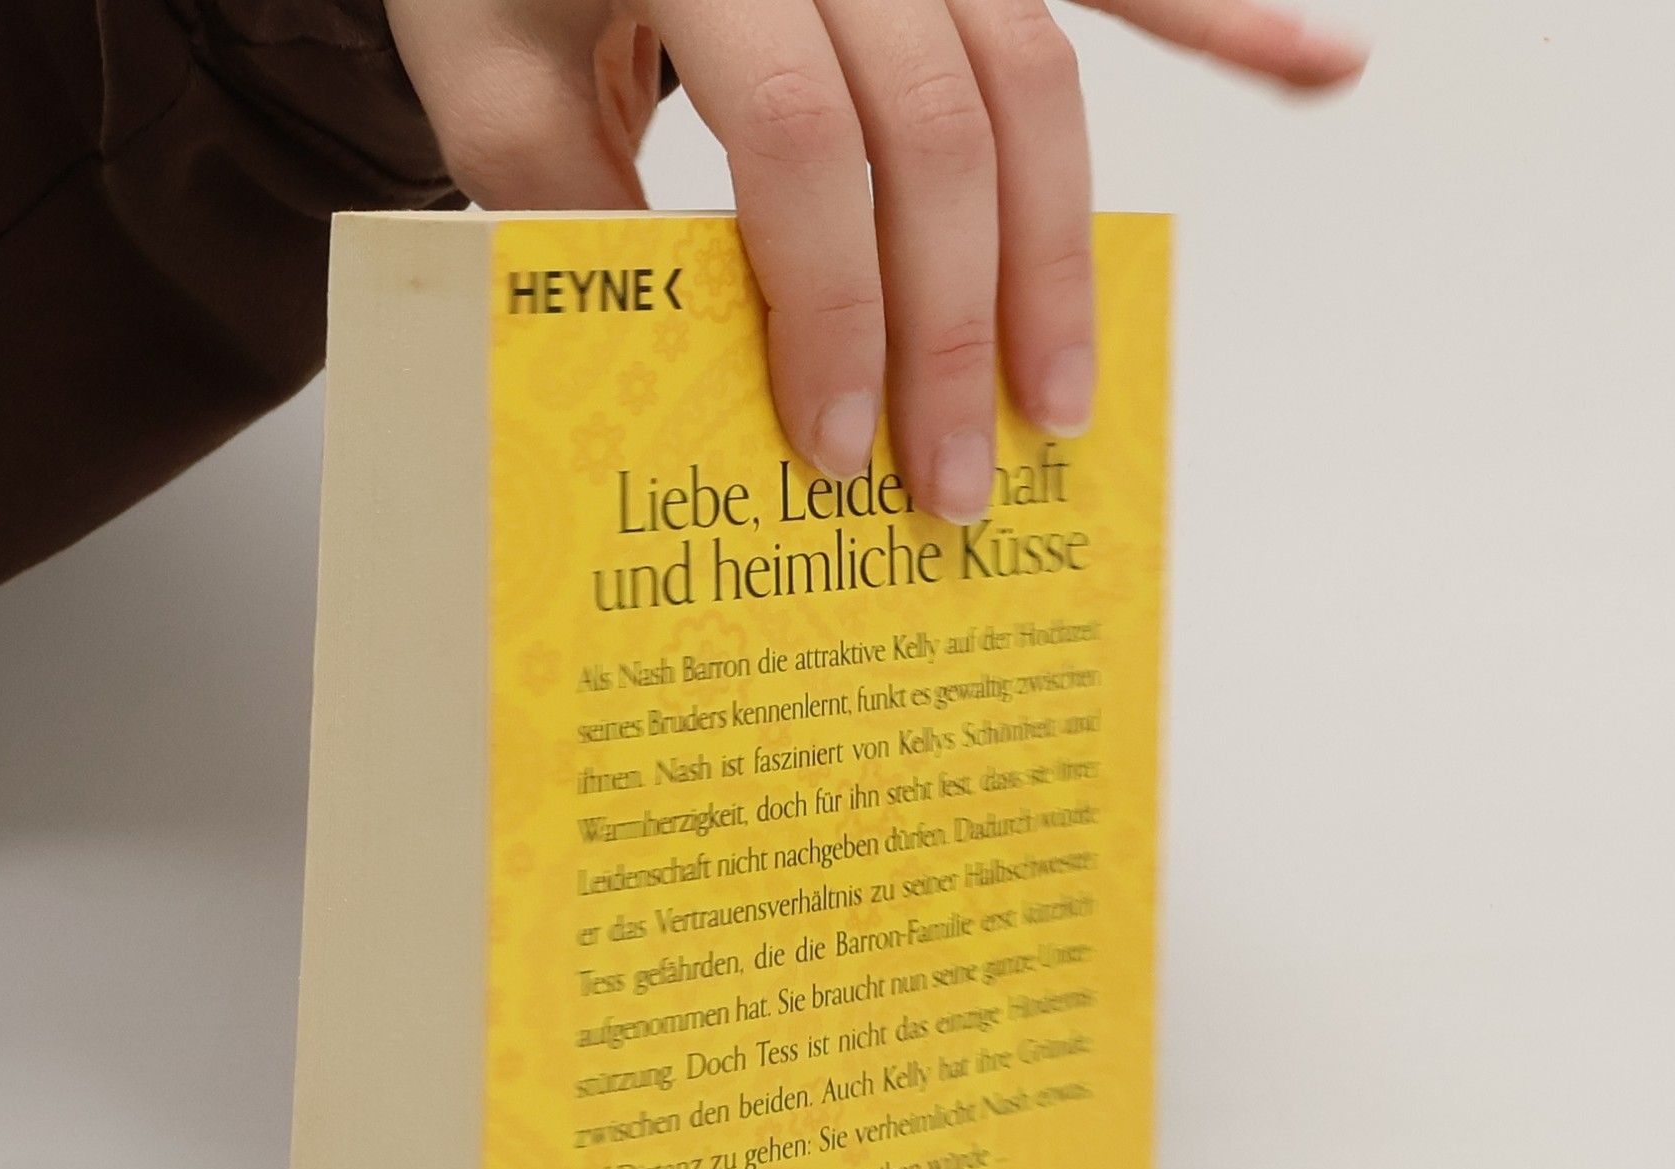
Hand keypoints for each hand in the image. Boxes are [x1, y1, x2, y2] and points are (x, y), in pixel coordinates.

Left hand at [384, 0, 1365, 522]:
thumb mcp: (485, 79)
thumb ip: (569, 211)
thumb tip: (688, 370)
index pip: (797, 142)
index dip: (831, 306)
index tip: (838, 449)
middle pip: (941, 129)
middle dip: (955, 329)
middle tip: (955, 486)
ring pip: (1033, 79)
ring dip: (1057, 255)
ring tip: (1061, 400)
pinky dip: (1221, 21)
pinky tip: (1320, 69)